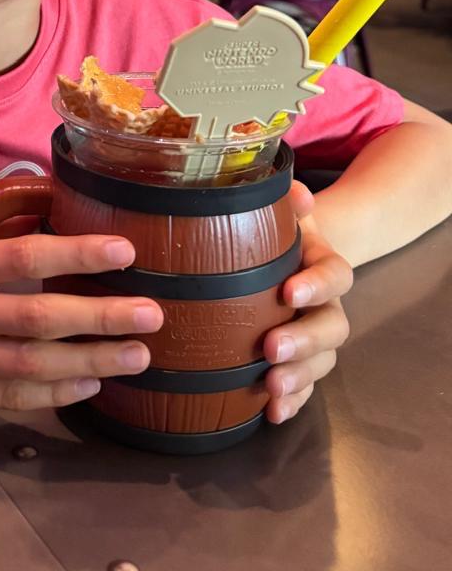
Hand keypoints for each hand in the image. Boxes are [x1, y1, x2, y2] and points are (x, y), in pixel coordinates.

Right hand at [0, 221, 163, 414]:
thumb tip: (48, 214)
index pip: (25, 255)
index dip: (77, 254)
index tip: (125, 252)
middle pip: (39, 318)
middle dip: (101, 317)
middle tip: (152, 315)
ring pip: (32, 364)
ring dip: (91, 362)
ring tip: (138, 357)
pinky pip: (10, 395)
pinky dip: (53, 391)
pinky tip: (89, 384)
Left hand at [262, 182, 352, 424]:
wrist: (279, 256)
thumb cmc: (274, 233)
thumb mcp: (281, 213)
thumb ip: (290, 201)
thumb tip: (296, 193)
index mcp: (324, 264)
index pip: (336, 275)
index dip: (317, 285)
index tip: (288, 292)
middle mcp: (327, 304)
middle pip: (332, 327)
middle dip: (305, 340)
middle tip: (272, 347)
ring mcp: (317, 336)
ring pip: (323, 362)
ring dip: (299, 378)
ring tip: (271, 387)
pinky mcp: (302, 361)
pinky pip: (306, 387)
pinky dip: (293, 401)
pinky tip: (272, 414)